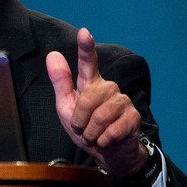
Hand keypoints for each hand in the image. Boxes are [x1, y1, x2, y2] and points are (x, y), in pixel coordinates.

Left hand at [46, 28, 147, 176]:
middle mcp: (108, 88)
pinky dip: (103, 140)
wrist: (108, 154)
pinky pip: (112, 130)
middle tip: (82, 129)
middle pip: (88, 98)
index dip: (86, 47)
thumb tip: (52, 54)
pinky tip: (106, 140)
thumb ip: (60, 82)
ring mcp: (123, 101)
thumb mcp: (66, 106)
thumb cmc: (85, 127)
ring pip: (100, 116)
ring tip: (94, 135)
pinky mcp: (134, 117)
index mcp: (90, 84)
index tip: (84, 32)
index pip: (89, 63)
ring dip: (91, 132)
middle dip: (80, 120)